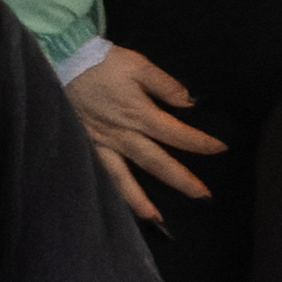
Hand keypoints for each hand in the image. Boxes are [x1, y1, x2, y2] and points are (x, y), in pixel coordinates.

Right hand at [72, 42, 226, 219]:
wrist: (61, 63)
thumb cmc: (101, 63)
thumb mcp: (138, 65)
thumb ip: (165, 84)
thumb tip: (188, 102)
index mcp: (139, 113)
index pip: (176, 133)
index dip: (199, 143)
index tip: (219, 149)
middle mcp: (122, 135)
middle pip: (156, 162)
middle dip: (181, 179)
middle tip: (202, 196)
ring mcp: (100, 144)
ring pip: (122, 177)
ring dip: (140, 199)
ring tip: (156, 218)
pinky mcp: (84, 146)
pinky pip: (99, 173)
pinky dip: (109, 191)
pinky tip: (117, 203)